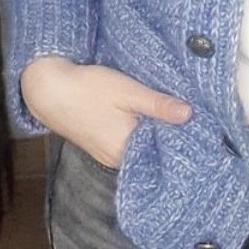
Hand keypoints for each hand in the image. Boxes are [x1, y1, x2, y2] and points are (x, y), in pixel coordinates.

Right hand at [20, 56, 191, 168]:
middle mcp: (118, 159)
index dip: (182, 136)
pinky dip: (139, 133)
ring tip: (169, 115)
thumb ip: (158, 105)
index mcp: (127, 147)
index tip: (199, 124)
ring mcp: (108, 155)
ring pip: (141, 147)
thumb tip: (189, 115)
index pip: (165, 150)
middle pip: (154, 151)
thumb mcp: (128, 91)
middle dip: (169, 134)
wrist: (49, 90)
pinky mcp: (101, 147)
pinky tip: (145, 118)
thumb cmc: (88, 88)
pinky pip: (128, 145)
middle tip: (188, 115)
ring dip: (154, 133)